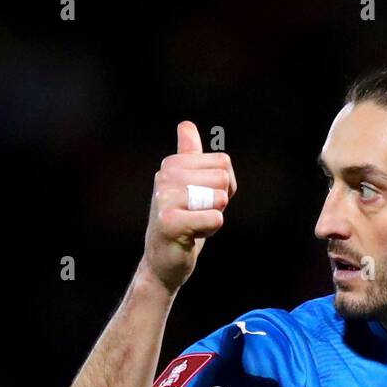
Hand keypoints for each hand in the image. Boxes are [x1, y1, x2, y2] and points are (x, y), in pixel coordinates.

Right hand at [142, 121, 236, 292]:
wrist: (163, 261)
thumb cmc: (182, 223)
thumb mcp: (189, 186)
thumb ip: (190, 157)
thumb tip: (186, 125)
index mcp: (173, 164)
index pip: (224, 163)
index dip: (224, 188)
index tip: (203, 201)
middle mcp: (165, 175)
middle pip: (223, 178)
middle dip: (219, 203)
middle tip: (198, 216)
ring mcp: (165, 197)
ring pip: (219, 198)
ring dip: (213, 218)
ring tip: (193, 225)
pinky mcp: (170, 222)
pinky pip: (214, 218)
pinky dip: (210, 230)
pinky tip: (191, 236)